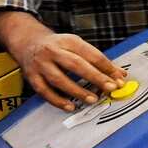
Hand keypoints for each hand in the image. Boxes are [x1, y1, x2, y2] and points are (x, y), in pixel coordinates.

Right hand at [0, 11, 126, 110]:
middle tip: (110, 88)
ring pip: (59, 79)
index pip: (91, 54)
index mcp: (69, 41)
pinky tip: (70, 106)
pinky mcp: (32, 77)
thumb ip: (97, 60)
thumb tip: (119, 74)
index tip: (119, 78)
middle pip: (76, 65)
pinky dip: (58, 100)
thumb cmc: (59, 46)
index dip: (106, 67)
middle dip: (95, 77)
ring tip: (92, 99)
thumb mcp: (78, 45)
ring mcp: (41, 64)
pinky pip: (44, 91)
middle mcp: (53, 51)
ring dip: (77, 91)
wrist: (29, 41)